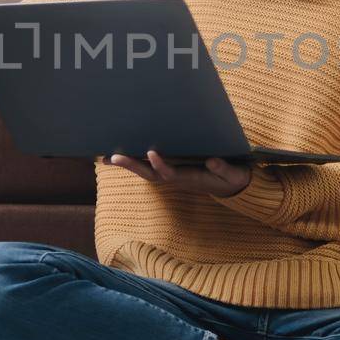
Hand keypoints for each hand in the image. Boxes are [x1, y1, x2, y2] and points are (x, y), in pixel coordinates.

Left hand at [103, 150, 252, 197]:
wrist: (232, 187)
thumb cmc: (232, 178)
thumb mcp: (234, 175)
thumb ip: (224, 169)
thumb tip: (213, 161)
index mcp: (190, 179)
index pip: (171, 174)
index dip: (160, 165)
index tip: (151, 153)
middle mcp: (177, 178)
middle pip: (150, 174)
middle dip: (132, 166)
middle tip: (112, 158)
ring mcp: (173, 175)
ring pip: (146, 171)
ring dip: (127, 165)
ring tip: (106, 157)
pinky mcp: (172, 169)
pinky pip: (149, 166)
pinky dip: (134, 161)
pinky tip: (119, 154)